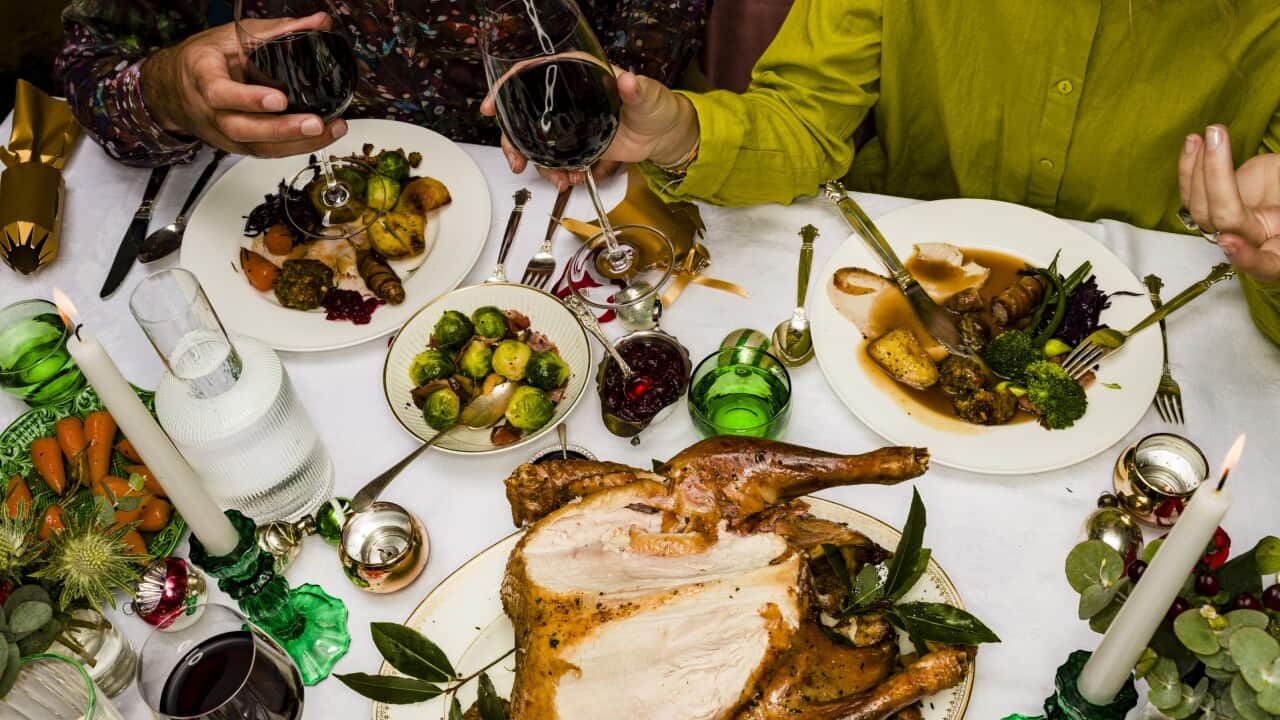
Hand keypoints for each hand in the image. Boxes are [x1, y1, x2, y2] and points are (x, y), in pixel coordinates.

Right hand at [141, 13, 347, 156]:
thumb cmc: (205, 59)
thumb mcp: (235, 36)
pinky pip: (266, 151)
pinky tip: (321, 137)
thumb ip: (279, 30)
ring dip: (297, 143)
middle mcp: (211, 111)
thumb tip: (320, 22)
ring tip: (329, 130)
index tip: (279, 100)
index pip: (220, 93)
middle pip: (243, 129)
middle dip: (282, 130)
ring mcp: (223, 133)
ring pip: (257, 147)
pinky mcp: (238, 145)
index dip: (249, 99)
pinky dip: (295, 147)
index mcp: (202, 76)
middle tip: (315, 124)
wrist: (174, 87)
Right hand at [481, 69, 698, 189]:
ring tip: (557, 180)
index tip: (492, 107)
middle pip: (522, 112)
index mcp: (577, 73)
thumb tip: (626, 80)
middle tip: (516, 161)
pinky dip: (555, 172)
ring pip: (535, 140)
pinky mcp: (575, 143)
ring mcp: (567, 121)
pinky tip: (566, 180)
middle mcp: (566, 96)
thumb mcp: (647, 94)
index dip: (506, 88)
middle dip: (512, 139)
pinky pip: (554, 157)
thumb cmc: (656, 106)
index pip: (531, 73)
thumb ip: (636, 89)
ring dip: (537, 163)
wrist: (663, 135)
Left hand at [1179, 124, 1279, 280]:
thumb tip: (1276, 171)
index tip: (1230, 241)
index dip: (1247, 258)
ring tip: (1209, 133)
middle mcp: (1252, 243)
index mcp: (1279, 252)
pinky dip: (1190, 167)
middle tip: (1216, 137)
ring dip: (1200, 166)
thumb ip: (1279, 188)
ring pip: (1201, 207)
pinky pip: (1192, 195)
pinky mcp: (1212, 208)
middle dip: (1217, 178)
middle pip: (1225, 221)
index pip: (1265, 265)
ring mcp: (1228, 226)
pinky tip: (1193, 143)